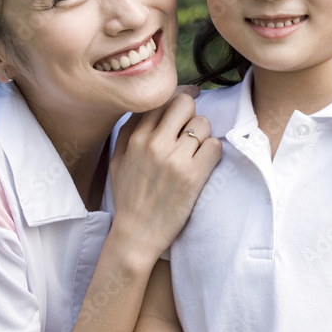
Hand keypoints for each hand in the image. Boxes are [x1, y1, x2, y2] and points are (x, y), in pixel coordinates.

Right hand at [108, 88, 221, 258]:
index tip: (190, 97)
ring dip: (204, 135)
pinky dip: (213, 152)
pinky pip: (215, 146)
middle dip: (193, 113)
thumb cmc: (128, 198)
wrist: (136, 235)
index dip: (179, 96)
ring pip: (203, 124)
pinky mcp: (193, 176)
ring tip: (196, 152)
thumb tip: (145, 106)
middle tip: (193, 128)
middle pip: (185, 104)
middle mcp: (155, 144)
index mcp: (136, 138)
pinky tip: (204, 164)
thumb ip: (128, 131)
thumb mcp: (117, 161)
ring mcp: (174, 159)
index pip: (162, 99)